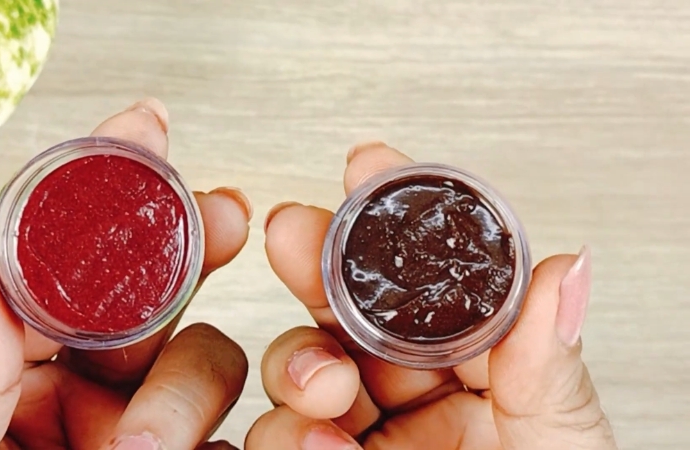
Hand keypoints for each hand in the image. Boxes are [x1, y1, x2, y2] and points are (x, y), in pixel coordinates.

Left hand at [0, 99, 250, 449]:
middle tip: (220, 217)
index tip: (144, 130)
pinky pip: (241, 437)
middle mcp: (96, 388)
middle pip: (165, 295)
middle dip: (196, 246)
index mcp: (25, 365)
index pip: (73, 264)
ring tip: (137, 447)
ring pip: (213, 365)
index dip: (111, 193)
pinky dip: (249, 438)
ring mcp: (152, 427)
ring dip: (187, 395)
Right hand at [248, 143, 617, 449]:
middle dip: (322, 267)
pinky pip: (289, 440)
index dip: (403, 223)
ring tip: (323, 387)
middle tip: (294, 234)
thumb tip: (567, 269)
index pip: (440, 283)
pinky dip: (287, 434)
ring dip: (301, 366)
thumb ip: (552, 366)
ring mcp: (367, 441)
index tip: (371, 168)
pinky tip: (307, 439)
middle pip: (357, 312)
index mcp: (490, 378)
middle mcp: (423, 402)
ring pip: (307, 374)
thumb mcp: (562, 449)